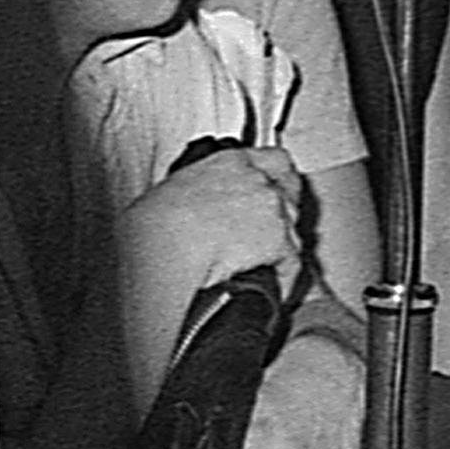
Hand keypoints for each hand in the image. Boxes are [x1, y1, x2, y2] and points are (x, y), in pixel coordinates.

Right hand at [114, 146, 301, 392]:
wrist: (165, 243)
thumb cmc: (156, 223)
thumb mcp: (177, 191)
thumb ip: (201, 192)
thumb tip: (194, 211)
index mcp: (231, 163)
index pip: (275, 161)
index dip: (280, 180)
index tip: (278, 191)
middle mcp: (257, 181)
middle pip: (290, 194)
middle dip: (283, 215)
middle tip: (272, 235)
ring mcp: (272, 209)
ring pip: (292, 230)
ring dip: (282, 248)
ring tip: (268, 266)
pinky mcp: (278, 240)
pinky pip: (292, 263)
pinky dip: (284, 278)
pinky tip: (274, 287)